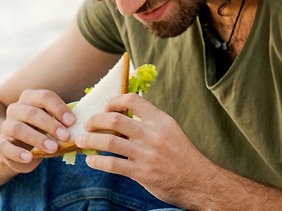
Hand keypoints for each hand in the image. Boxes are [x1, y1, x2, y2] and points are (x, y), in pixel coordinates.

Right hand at [0, 89, 74, 172]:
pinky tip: (29, 157)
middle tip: (66, 136)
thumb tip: (87, 125)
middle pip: (32, 113)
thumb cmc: (43, 131)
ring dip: (37, 138)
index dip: (59, 108)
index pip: (45, 96)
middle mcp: (16, 109)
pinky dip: (17, 152)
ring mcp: (6, 126)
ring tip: (53, 149)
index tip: (72, 121)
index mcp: (31, 99)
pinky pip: (5, 146)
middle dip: (50, 124)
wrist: (19, 148)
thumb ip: (66, 121)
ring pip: (18, 128)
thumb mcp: (55, 123)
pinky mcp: (0, 144)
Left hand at [75, 94, 211, 204]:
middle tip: (87, 125)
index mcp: (161, 121)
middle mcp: (154, 134)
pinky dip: (97, 161)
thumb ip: (149, 126)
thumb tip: (120, 120)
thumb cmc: (182, 157)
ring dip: (90, 140)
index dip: (113, 102)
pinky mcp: (142, 173)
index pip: (132, 100)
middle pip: (115, 120)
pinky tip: (92, 161)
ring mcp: (147, 154)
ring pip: (109, 142)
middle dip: (95, 121)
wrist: (199, 181)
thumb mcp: (170, 133)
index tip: (105, 109)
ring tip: (81, 141)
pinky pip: (112, 164)